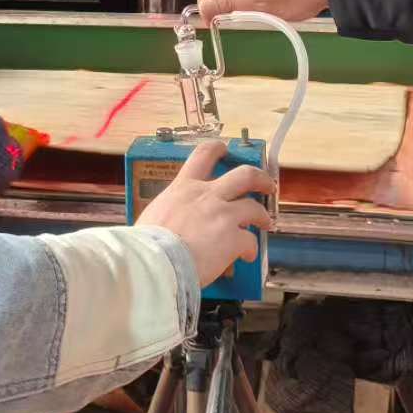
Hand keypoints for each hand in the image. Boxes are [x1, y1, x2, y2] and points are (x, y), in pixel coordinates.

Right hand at [136, 141, 273, 284]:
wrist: (154, 263)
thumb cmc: (146, 245)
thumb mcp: (153, 215)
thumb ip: (170, 212)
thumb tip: (171, 225)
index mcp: (184, 188)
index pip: (203, 155)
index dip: (218, 149)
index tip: (225, 149)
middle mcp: (207, 196)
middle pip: (244, 175)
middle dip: (260, 178)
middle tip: (266, 184)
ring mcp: (223, 215)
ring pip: (255, 207)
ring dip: (262, 215)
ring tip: (265, 223)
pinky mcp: (233, 238)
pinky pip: (250, 241)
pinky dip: (251, 249)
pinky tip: (247, 256)